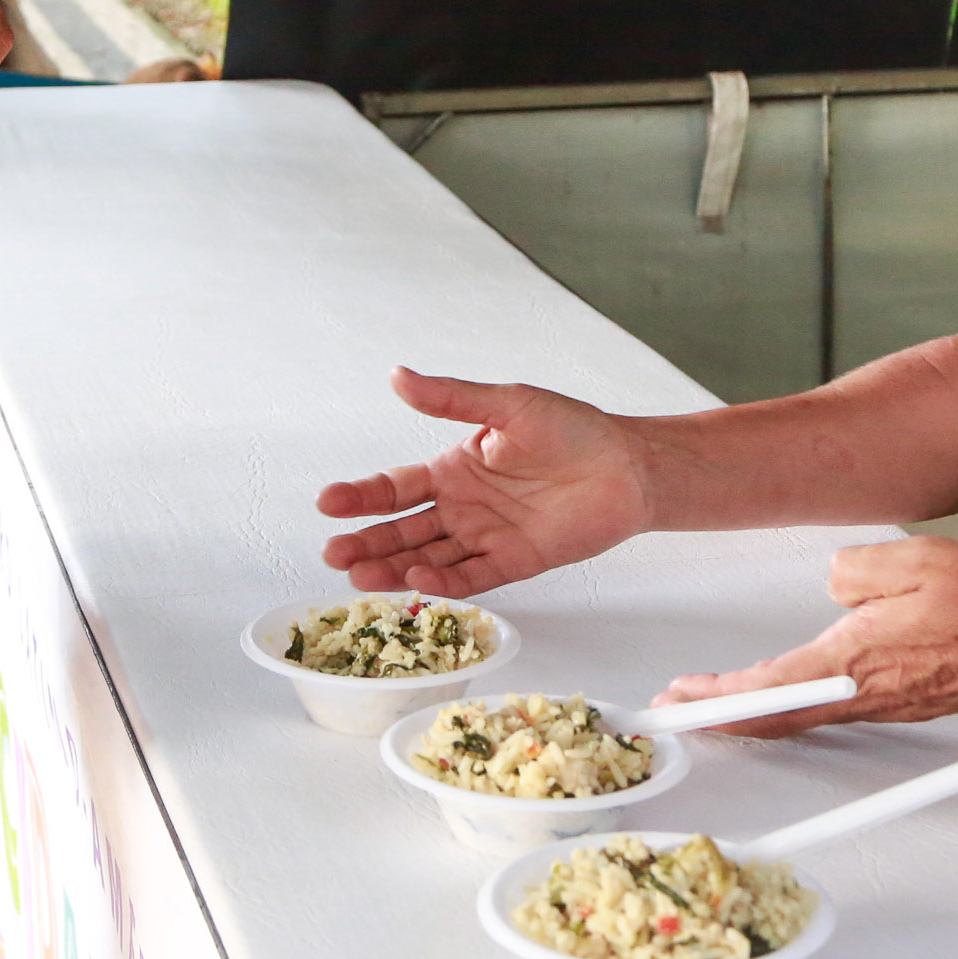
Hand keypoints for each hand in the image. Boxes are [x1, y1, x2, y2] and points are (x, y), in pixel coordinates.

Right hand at [316, 369, 654, 593]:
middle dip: (366, 543)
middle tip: (332, 554)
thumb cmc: (574, 429)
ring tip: (358, 577)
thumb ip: (452, 399)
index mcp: (454, 468)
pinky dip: (444, 582)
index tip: (327, 503)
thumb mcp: (508, 405)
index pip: (395, 488)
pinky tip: (418, 581)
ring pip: (427, 558)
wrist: (629, 466)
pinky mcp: (514, 563)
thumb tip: (398, 376)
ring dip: (393, 569)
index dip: (360, 496)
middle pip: (402, 531)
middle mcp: (463, 507)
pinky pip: (471, 576)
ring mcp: (486, 538)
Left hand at [651, 536, 957, 736]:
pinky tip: (789, 692)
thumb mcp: (911, 559)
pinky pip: (833, 708)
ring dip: (757, 709)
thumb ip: (854, 571)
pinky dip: (795, 705)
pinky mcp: (904, 700)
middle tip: (680, 708)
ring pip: (803, 715)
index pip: (766, 687)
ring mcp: (885, 703)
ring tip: (721, 698)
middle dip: (721, 712)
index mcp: (855, 659)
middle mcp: (865, 693)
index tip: (680, 699)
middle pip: (775, 714)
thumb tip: (834, 586)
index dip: (715, 697)